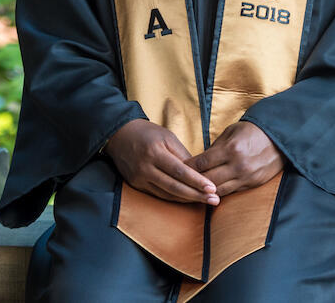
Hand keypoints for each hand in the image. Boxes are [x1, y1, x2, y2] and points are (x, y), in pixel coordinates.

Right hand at [104, 119, 218, 204]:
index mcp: (155, 152)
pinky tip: (188, 199)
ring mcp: (139, 178)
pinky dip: (175, 198)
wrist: (120, 135)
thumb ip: (183, 155)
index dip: (197, 181)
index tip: (212, 188)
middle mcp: (145, 168)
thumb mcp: (167, 137)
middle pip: (174, 187)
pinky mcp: (136, 185)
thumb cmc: (148, 133)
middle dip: (196, 195)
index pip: (179, 171)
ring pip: (167, 194)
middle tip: (214, 200)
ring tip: (205, 201)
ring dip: (187, 200)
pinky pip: (158, 195)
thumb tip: (200, 172)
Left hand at [185, 121, 284, 197]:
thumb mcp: (231, 133)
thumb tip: (199, 161)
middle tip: (180, 183)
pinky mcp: (253, 184)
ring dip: (204, 192)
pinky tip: (210, 193)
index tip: (177, 169)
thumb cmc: (252, 131)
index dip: (187, 168)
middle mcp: (238, 165)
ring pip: (218, 191)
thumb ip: (215, 148)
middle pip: (207, 180)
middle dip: (192, 183)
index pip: (202, 163)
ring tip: (192, 192)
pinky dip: (219, 193)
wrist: (280, 137)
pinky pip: (231, 192)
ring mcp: (246, 177)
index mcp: (230, 149)